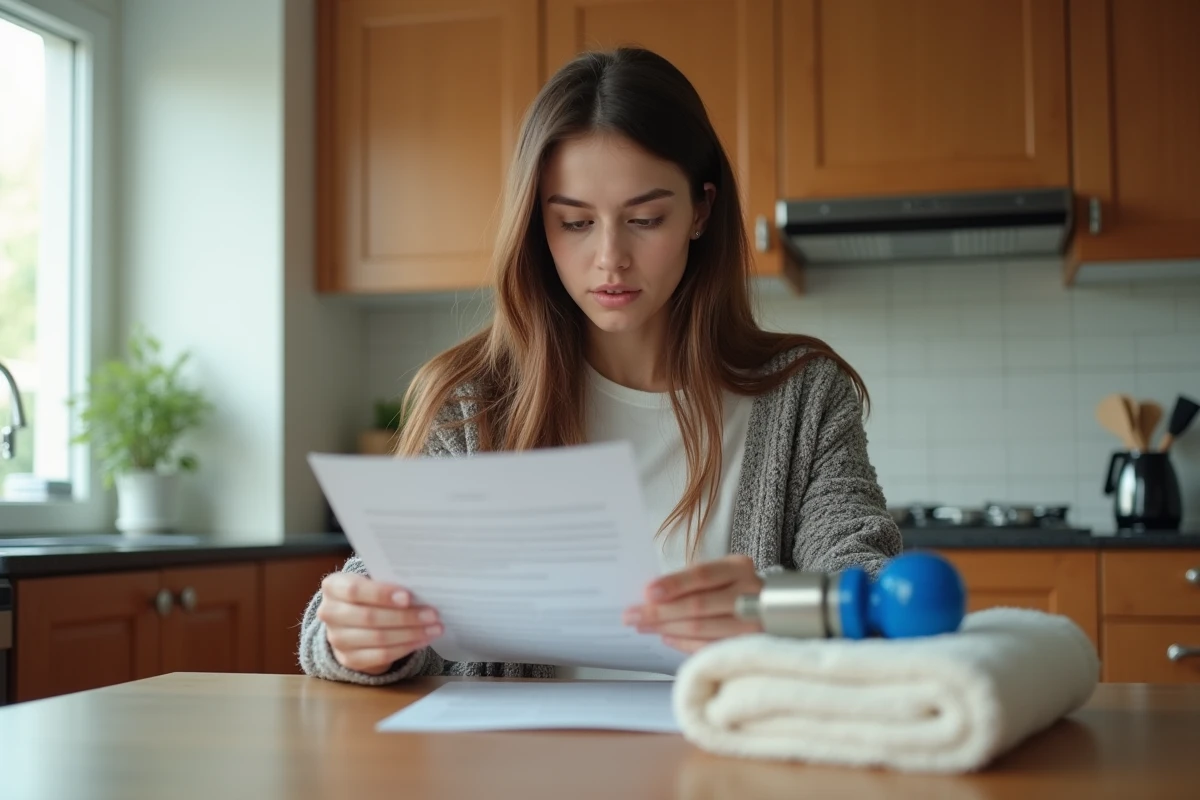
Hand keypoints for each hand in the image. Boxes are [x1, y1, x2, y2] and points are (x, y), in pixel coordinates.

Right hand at [317, 572, 442, 674]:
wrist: (350, 620)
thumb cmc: (368, 594)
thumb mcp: (371, 581)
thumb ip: (388, 582)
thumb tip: (422, 589)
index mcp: (333, 586)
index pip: (355, 590)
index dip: (382, 594)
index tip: (408, 597)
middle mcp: (329, 613)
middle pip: (370, 617)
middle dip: (406, 617)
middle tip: (433, 614)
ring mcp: (337, 639)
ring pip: (378, 638)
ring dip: (411, 633)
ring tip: (434, 628)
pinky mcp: (349, 659)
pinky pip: (381, 655)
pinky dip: (405, 647)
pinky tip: (422, 640)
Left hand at [622, 554, 762, 653]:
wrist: (776, 609)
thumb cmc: (734, 588)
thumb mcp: (719, 574)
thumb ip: (691, 581)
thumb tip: (650, 596)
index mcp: (738, 567)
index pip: (702, 575)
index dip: (673, 584)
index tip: (647, 593)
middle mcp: (750, 593)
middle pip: (698, 605)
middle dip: (660, 612)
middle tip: (632, 616)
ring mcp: (753, 622)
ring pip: (701, 628)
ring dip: (667, 629)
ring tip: (643, 627)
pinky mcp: (749, 646)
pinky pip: (708, 647)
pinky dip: (683, 643)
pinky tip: (666, 638)